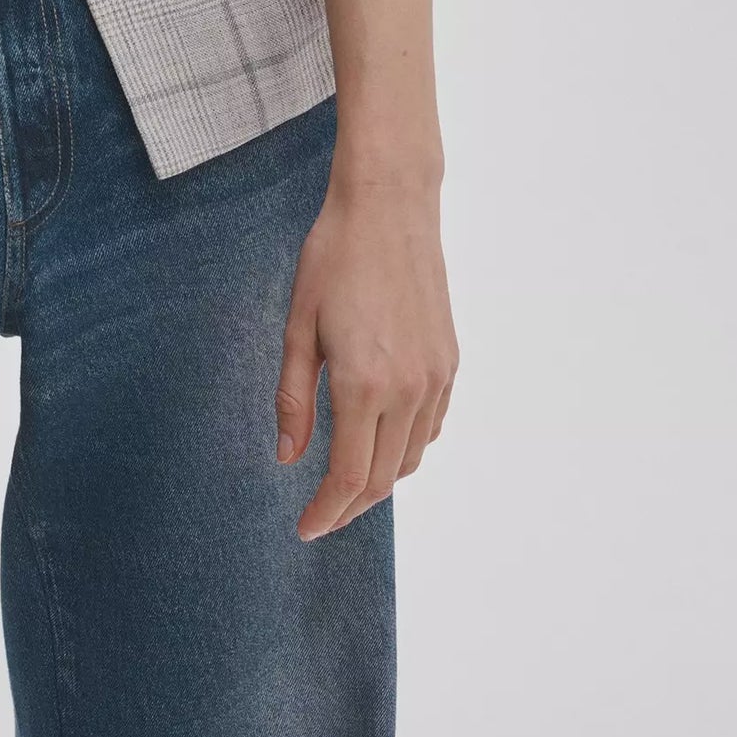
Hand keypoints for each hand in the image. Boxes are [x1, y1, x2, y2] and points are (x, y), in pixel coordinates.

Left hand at [277, 171, 458, 539]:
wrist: (390, 207)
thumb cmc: (333, 258)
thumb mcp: (297, 325)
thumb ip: (293, 398)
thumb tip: (287, 459)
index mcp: (364, 383)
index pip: (349, 476)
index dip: (326, 512)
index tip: (304, 528)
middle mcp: (408, 389)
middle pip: (383, 478)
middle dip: (349, 505)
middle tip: (319, 514)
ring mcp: (435, 378)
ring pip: (411, 457)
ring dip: (379, 480)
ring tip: (344, 483)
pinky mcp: (449, 362)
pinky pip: (430, 427)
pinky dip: (405, 447)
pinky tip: (380, 439)